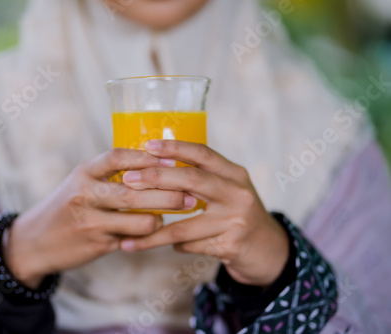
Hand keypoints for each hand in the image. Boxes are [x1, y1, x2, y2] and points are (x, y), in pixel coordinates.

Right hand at [2, 148, 196, 287]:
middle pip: (135, 191)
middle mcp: (85, 194)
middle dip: (167, 193)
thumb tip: (156, 165)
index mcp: (83, 173)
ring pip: (138, 218)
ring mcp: (90, 220)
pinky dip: (147, 234)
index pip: (117, 157)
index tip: (173, 159)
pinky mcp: (96, 243)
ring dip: (161, 217)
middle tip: (189, 194)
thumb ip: (110, 176)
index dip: (147, 157)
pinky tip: (155, 231)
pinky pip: (132, 239)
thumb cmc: (68, 207)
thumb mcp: (81, 183)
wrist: (35, 241)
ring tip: (174, 214)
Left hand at [120, 140, 289, 287]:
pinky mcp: (231, 245)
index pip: (203, 153)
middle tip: (128, 180)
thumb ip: (202, 177)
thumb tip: (156, 164)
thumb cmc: (237, 214)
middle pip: (192, 180)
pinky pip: (190, 245)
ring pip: (184, 225)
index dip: (174, 147)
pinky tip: (161, 243)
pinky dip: (173, 245)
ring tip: (128, 236)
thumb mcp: (228, 189)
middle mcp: (238, 193)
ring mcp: (236, 220)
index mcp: (234, 174)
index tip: (147, 145)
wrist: (268, 250)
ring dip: (153, 232)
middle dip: (156, 178)